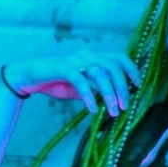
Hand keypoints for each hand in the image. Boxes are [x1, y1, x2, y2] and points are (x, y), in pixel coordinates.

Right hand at [4, 52, 140, 116]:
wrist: (29, 76)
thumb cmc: (58, 81)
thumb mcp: (82, 86)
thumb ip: (97, 88)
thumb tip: (116, 100)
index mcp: (93, 56)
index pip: (119, 57)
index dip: (131, 69)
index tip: (138, 85)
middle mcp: (86, 55)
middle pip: (113, 67)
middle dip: (122, 87)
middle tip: (124, 106)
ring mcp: (75, 60)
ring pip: (100, 74)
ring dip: (109, 94)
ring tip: (112, 111)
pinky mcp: (62, 68)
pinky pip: (80, 81)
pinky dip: (89, 96)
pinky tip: (92, 109)